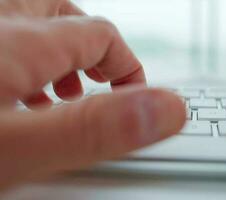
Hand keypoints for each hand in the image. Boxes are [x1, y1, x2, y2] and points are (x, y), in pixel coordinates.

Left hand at [0, 0, 184, 188]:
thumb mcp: (14, 149)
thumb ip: (93, 128)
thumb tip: (166, 109)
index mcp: (19, 41)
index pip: (102, 36)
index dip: (130, 68)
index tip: (139, 102)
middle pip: (65, 16)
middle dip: (92, 51)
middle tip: (100, 84)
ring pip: (30, 25)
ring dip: (55, 58)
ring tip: (59, 97)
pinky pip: (3, 43)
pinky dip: (21, 66)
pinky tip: (16, 100)